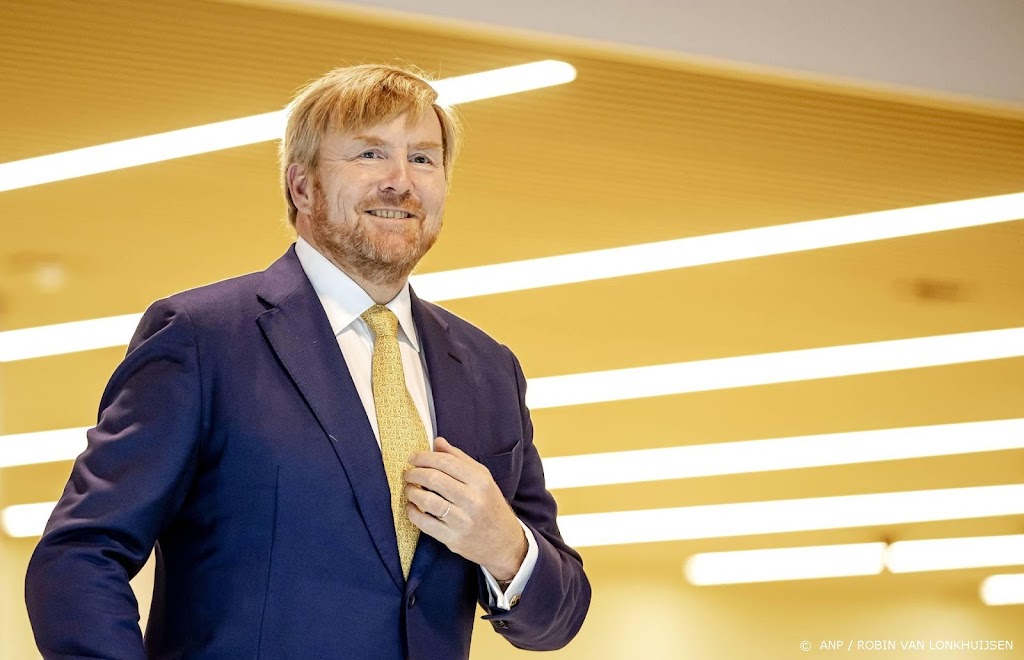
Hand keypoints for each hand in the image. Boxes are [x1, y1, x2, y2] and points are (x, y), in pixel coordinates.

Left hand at [404, 437, 526, 580]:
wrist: (505, 542)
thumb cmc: (491, 506)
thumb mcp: (483, 478)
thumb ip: (459, 459)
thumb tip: (437, 442)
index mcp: (481, 481)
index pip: (446, 462)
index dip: (424, 457)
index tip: (413, 458)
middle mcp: (474, 500)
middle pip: (434, 479)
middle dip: (415, 473)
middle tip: (408, 473)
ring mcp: (463, 521)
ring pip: (428, 501)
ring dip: (412, 492)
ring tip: (409, 489)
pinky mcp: (454, 539)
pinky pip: (425, 523)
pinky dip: (413, 513)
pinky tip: (412, 507)